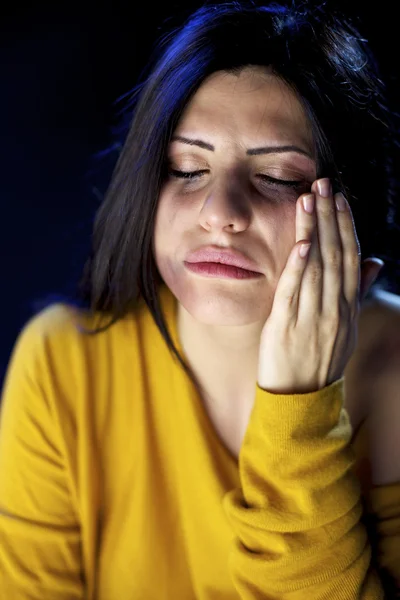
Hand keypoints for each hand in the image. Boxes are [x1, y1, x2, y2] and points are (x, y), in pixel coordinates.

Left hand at [257, 178, 383, 393]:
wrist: (299, 399)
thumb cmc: (319, 358)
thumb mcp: (346, 327)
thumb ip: (357, 293)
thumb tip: (375, 262)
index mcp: (347, 307)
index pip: (349, 258)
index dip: (345, 226)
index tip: (340, 199)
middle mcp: (334, 310)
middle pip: (334, 255)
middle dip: (329, 218)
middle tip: (324, 184)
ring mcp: (311, 319)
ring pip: (315, 268)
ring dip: (312, 231)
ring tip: (308, 199)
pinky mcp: (285, 328)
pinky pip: (293, 294)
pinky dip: (297, 268)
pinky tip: (300, 243)